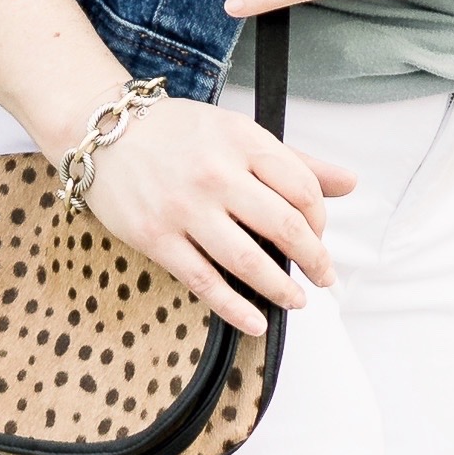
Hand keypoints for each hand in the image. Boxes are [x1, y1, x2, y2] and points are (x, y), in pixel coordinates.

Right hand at [74, 89, 354, 341]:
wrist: (103, 132)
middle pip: (284, 226)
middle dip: (314, 259)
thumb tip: (350, 182)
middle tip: (324, 276)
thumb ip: (295, 160)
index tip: (319, 234)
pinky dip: (235, 308)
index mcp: (242, 141)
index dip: (321, 219)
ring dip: (281, 289)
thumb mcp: (238, 132)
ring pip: (248, 260)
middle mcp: (216, 173)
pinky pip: (204, 281)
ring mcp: (184, 208)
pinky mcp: (156, 237)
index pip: (302, 188)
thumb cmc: (176, 133)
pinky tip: (256, 321)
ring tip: (297, 300)